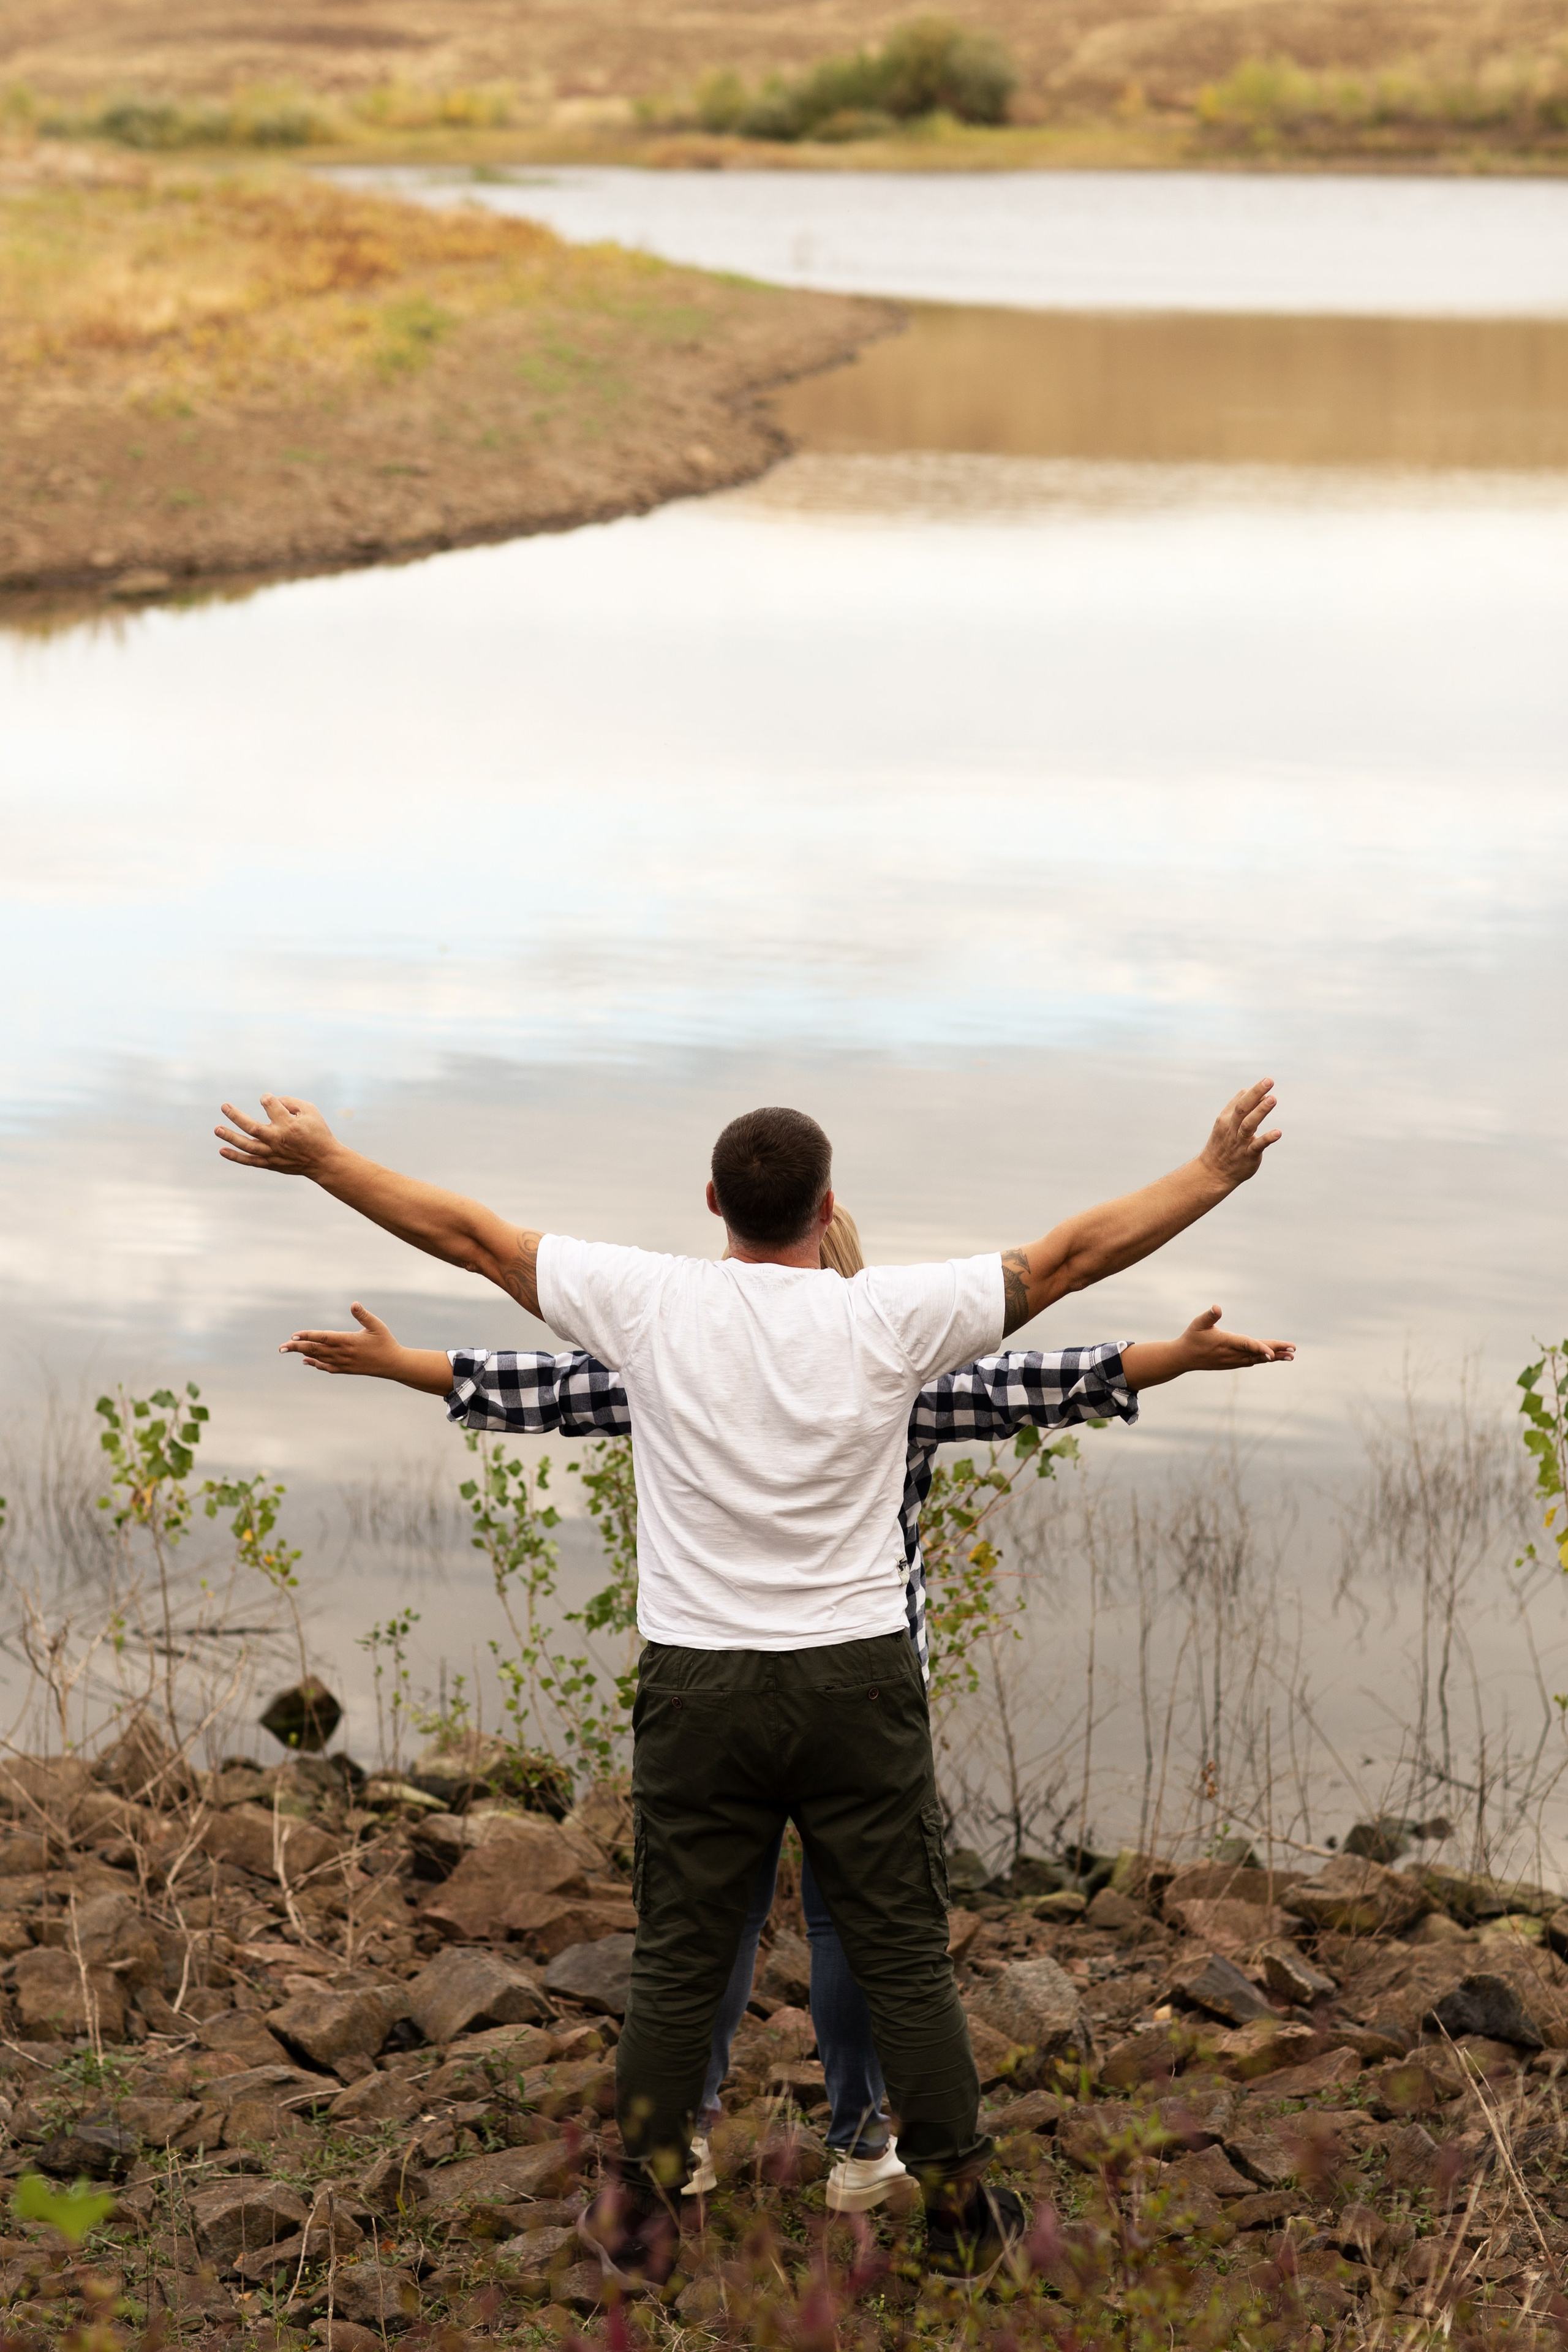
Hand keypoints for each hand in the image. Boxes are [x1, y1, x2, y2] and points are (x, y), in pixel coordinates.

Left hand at [217, 1094, 338, 1175]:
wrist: (323, 1161)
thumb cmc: (318, 1133)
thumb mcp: (311, 1111)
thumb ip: (291, 1102)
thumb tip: (272, 1100)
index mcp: (289, 1124)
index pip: (270, 1105)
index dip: (267, 1099)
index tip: (267, 1099)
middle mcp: (278, 1139)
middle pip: (252, 1126)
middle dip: (236, 1116)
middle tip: (224, 1106)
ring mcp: (272, 1153)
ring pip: (247, 1145)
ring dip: (230, 1136)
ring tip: (217, 1129)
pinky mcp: (270, 1163)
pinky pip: (250, 1161)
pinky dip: (235, 1157)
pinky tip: (222, 1150)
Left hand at [279, 1303, 400, 1375]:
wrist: (393, 1365)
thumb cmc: (386, 1342)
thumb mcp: (377, 1325)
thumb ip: (363, 1315)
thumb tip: (354, 1304)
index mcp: (348, 1340)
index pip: (323, 1338)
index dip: (307, 1336)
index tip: (294, 1335)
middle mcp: (342, 1353)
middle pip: (315, 1350)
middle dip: (297, 1348)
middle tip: (281, 1347)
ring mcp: (343, 1363)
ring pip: (318, 1358)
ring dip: (302, 1354)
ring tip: (289, 1350)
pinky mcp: (345, 1369)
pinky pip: (326, 1367)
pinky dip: (315, 1364)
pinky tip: (306, 1361)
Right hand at [1178, 1305, 1294, 1369]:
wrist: (1183, 1358)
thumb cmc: (1192, 1338)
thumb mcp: (1198, 1323)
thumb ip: (1209, 1316)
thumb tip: (1217, 1307)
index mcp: (1225, 1342)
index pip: (1246, 1346)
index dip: (1260, 1349)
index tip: (1272, 1354)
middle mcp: (1232, 1354)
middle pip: (1258, 1353)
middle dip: (1276, 1352)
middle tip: (1293, 1350)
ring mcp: (1233, 1361)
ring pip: (1258, 1359)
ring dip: (1275, 1357)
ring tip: (1291, 1355)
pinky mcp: (1233, 1363)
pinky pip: (1253, 1361)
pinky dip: (1264, 1359)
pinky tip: (1275, 1357)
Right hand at [1199, 1078, 1281, 1188]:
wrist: (1213, 1173)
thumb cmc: (1223, 1145)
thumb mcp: (1226, 1124)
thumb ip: (1238, 1108)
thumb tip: (1251, 1091)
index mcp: (1226, 1119)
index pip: (1240, 1101)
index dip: (1254, 1091)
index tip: (1267, 1082)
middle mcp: (1231, 1128)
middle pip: (1243, 1108)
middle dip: (1256, 1093)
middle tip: (1269, 1081)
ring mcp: (1239, 1142)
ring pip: (1249, 1124)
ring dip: (1260, 1111)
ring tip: (1272, 1099)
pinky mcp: (1248, 1155)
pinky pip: (1257, 1146)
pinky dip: (1267, 1138)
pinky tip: (1278, 1133)